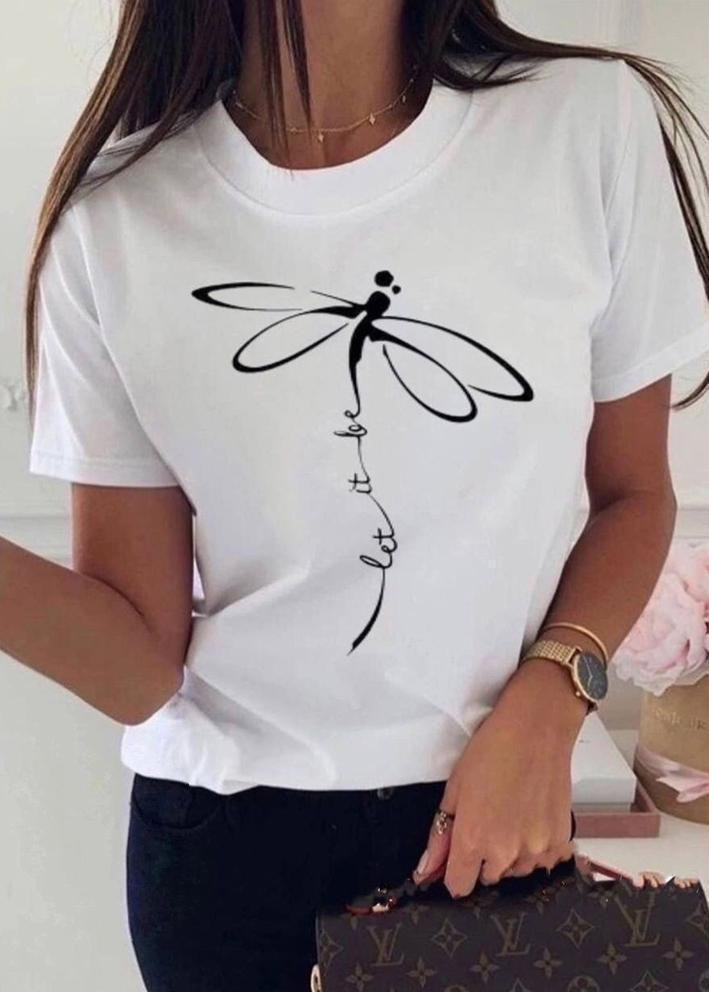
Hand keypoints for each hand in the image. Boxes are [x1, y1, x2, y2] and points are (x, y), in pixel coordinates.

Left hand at [412, 698, 576, 897]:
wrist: (537, 730)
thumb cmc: (492, 751)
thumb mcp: (455, 788)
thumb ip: (440, 834)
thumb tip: (427, 868)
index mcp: (473, 839)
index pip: (459, 887)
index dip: (455, 872)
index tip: (458, 858)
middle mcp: (505, 853)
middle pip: (488, 877)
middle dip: (484, 857)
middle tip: (489, 820)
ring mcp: (536, 850)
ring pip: (517, 870)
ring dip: (512, 854)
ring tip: (512, 815)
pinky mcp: (560, 842)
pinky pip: (543, 861)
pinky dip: (536, 847)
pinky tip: (531, 817)